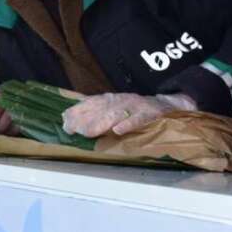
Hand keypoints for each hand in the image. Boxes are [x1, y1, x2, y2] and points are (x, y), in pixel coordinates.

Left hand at [61, 92, 196, 137]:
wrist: (166, 105)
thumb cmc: (135, 110)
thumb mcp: (113, 109)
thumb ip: (93, 113)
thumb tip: (66, 119)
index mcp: (111, 99)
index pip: (90, 103)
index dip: (77, 112)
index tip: (65, 123)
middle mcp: (120, 100)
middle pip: (99, 109)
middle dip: (84, 119)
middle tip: (73, 130)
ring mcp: (135, 106)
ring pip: (116, 114)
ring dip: (101, 123)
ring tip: (88, 132)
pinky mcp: (150, 113)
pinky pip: (139, 119)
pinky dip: (128, 124)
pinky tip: (118, 130)